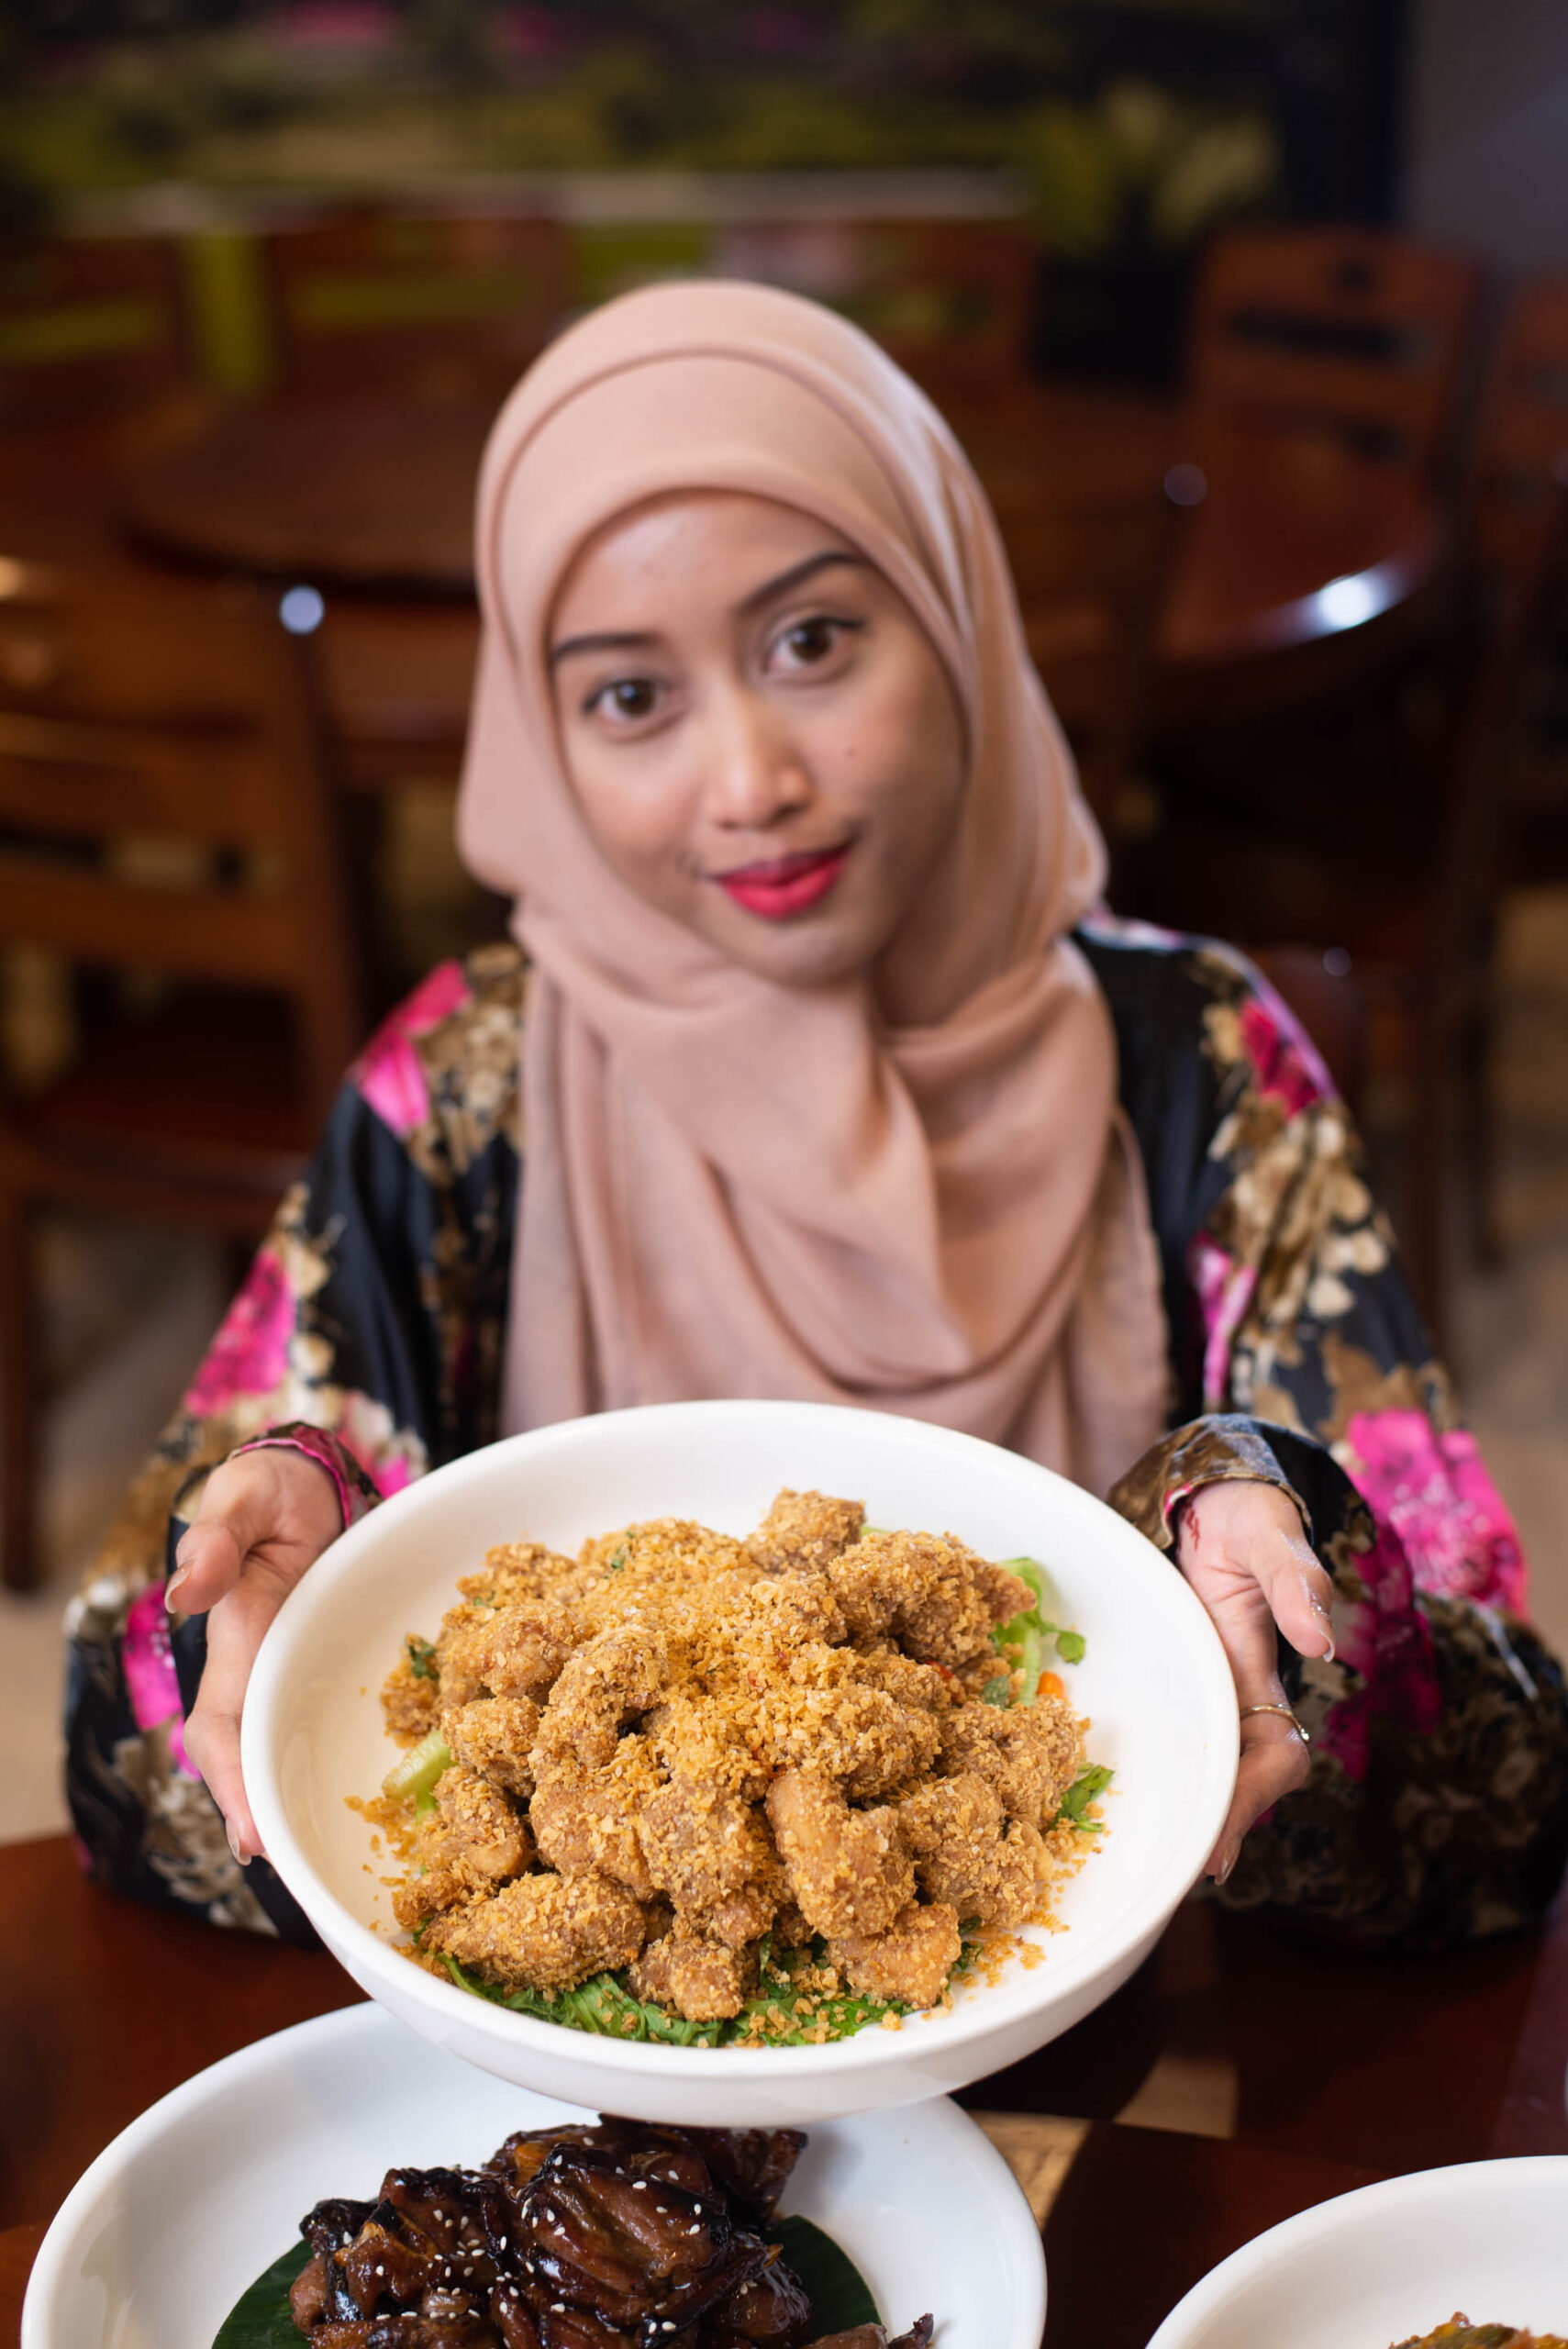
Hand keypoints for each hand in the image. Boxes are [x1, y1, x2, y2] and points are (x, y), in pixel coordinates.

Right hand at [167, 1446, 343, 1864]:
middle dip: (262, 1813)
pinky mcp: (328, 1664)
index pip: (222, 1725)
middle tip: (286, 1869)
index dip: (232, 1781)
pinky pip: (327, 1719)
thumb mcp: (242, 1498)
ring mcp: (295, 1670)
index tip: (248, 1836)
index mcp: (237, 1638)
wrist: (306, 1483)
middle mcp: (261, 1667)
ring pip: (287, 1749)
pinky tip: (369, 1802)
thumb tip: (187, 1591)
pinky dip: (334, 1760)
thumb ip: (218, 1539)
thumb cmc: (268, 1491)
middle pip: (251, 1756)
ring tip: (316, 1860)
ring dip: (294, 1800)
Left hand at [1174, 1477, 1335, 1883]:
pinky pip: (1179, 1736)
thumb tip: (1319, 1640)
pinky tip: (1135, 1800)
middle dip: (1222, 1826)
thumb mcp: (1270, 1539)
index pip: (1274, 1756)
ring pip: (1212, 1765)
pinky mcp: (1179, 1680)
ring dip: (1196, 1810)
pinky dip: (1168, 1771)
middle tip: (1185, 1874)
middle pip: (1244, 1779)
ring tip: (1162, 1863)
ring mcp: (1210, 1690)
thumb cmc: (1248, 1519)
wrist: (1213, 1498)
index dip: (1250, 1801)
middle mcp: (1241, 1693)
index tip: (1221, 1848)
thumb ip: (1295, 1581)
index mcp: (1265, 1673)